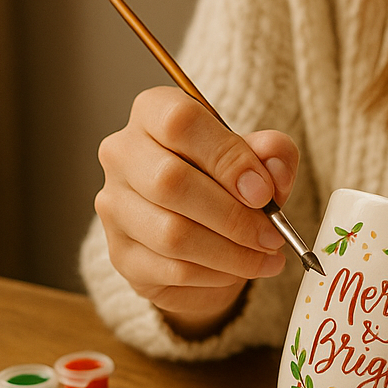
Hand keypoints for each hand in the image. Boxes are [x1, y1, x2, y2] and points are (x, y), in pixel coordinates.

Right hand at [94, 86, 298, 338]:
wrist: (199, 235)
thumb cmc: (225, 184)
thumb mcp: (257, 159)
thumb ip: (272, 154)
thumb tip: (273, 171)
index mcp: (153, 113)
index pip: (180, 122)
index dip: (228, 158)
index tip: (263, 192)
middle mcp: (122, 155)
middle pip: (170, 182)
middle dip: (233, 216)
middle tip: (271, 234)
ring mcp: (114, 207)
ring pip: (172, 234)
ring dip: (231, 253)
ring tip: (265, 256)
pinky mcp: (122, 255)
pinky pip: (173, 270)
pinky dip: (217, 274)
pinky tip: (238, 269)